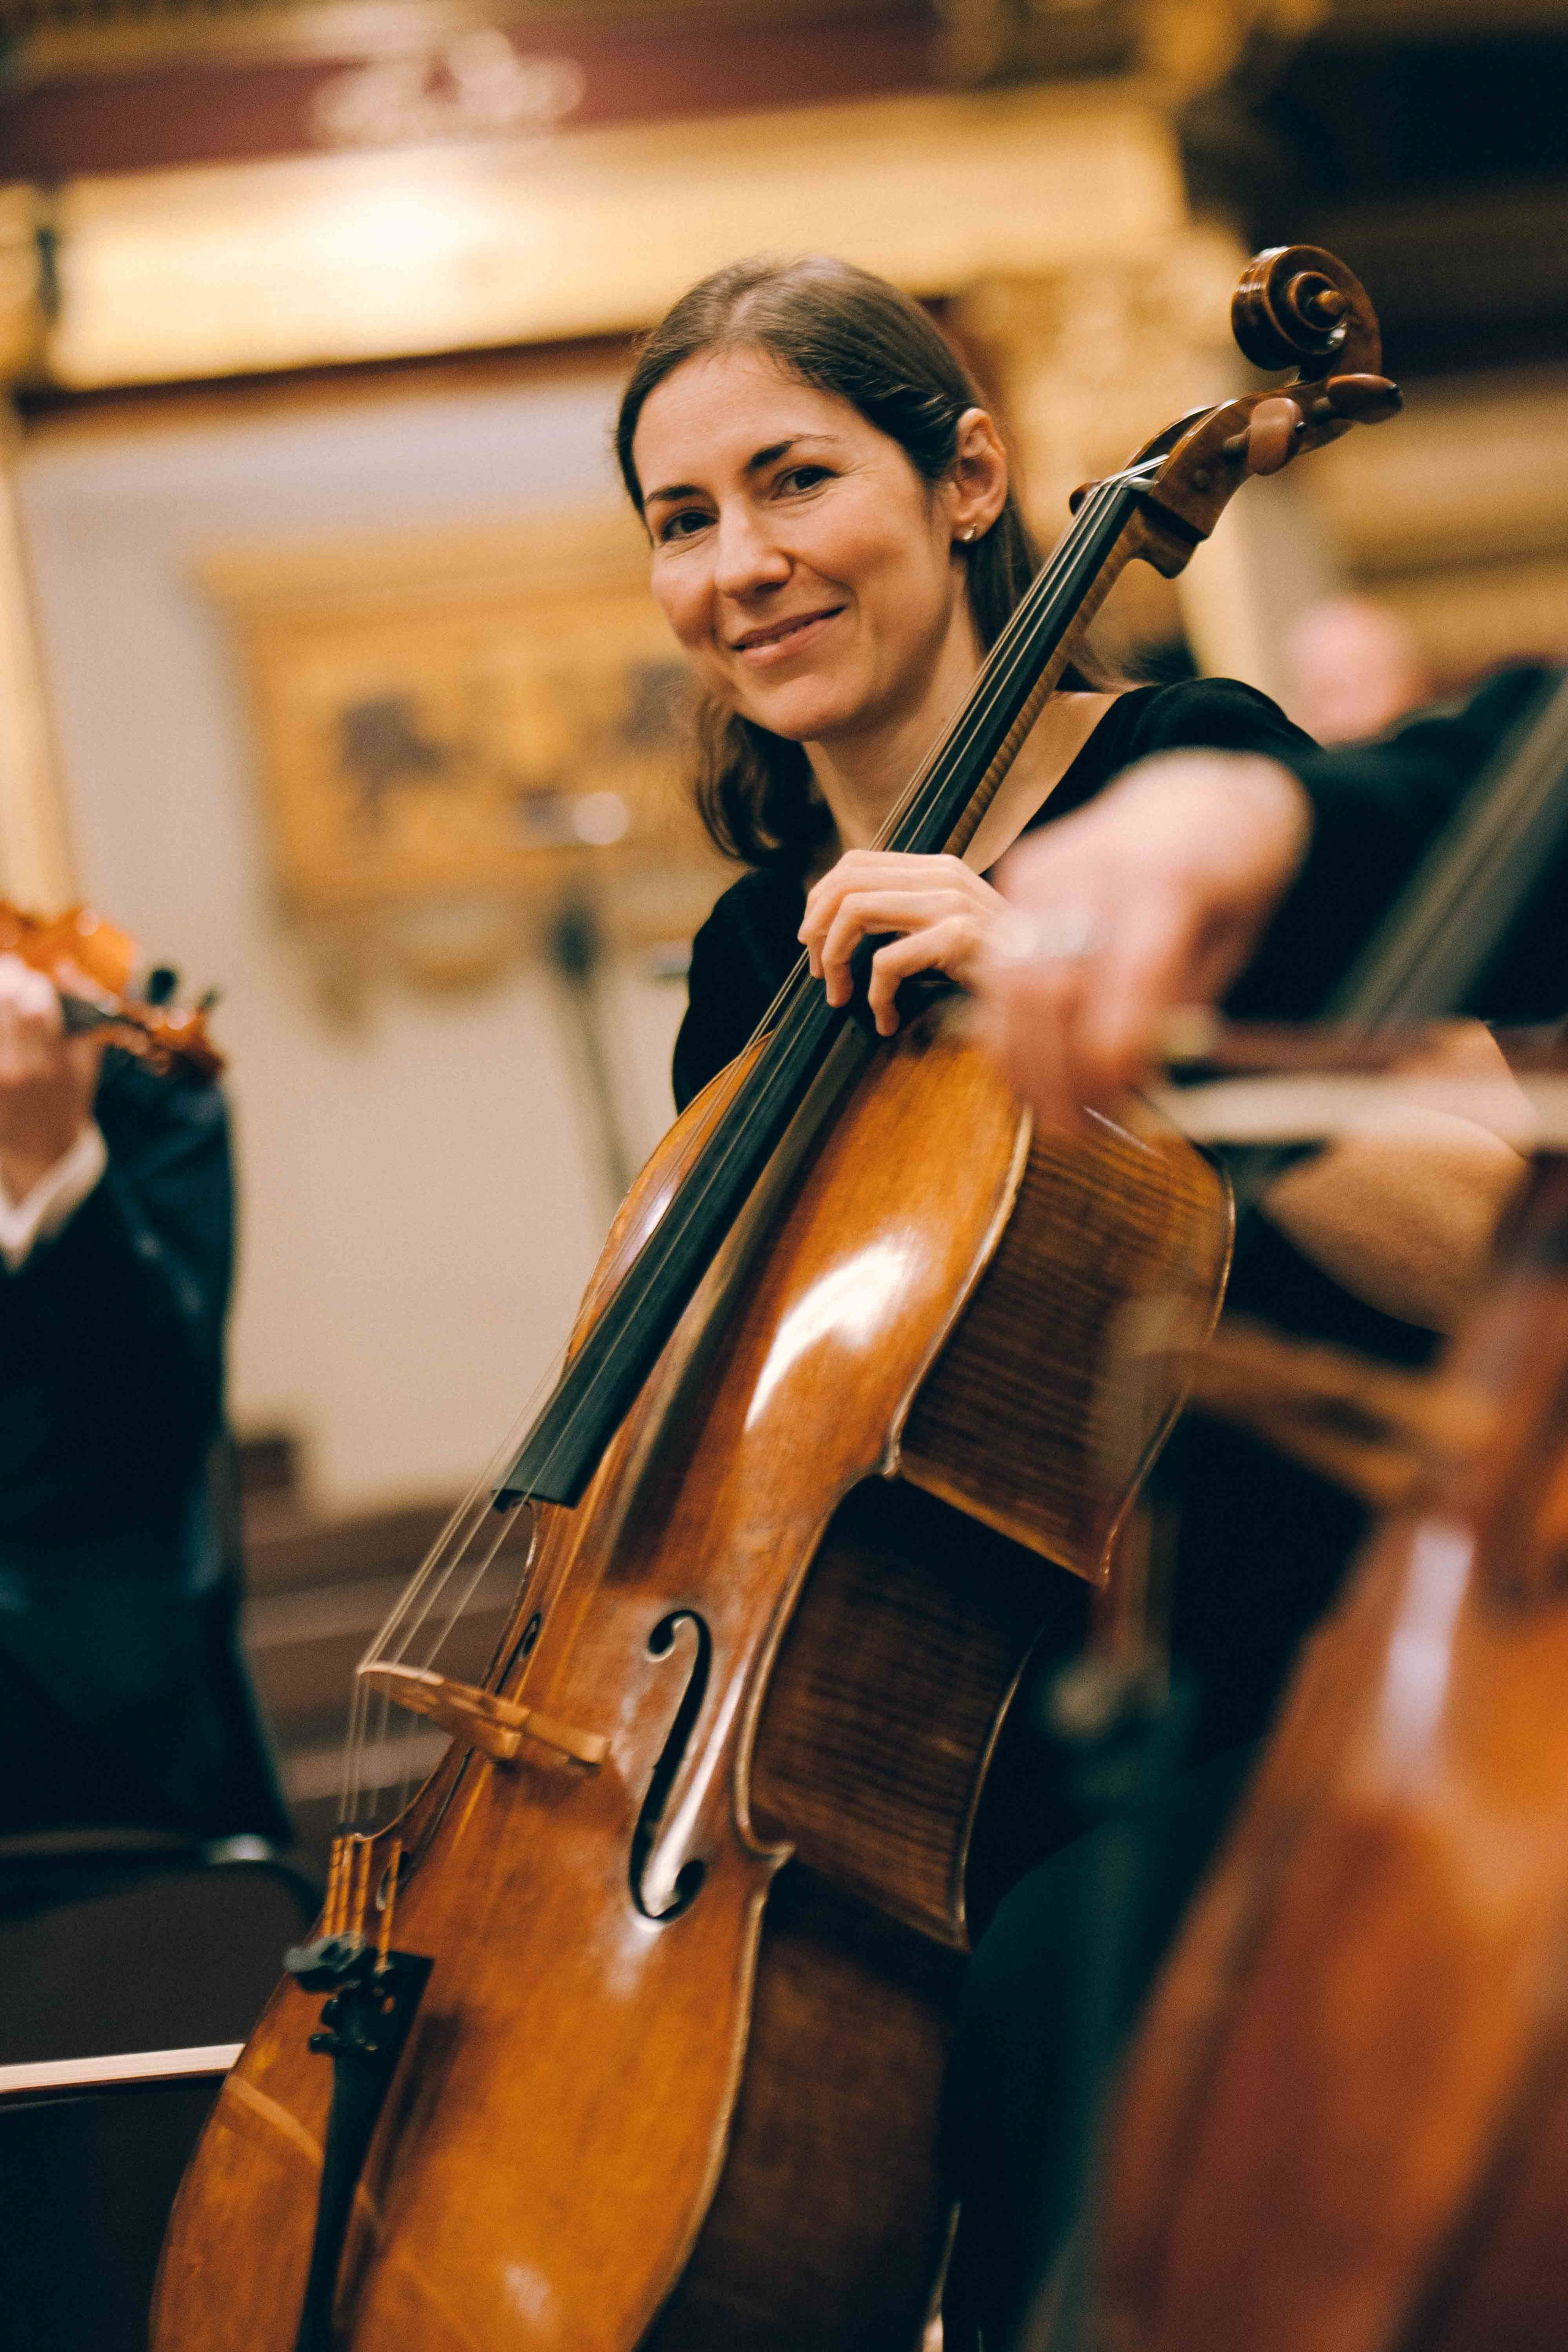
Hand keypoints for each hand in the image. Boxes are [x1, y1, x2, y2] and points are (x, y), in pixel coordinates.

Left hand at [0, 953, 102, 1202]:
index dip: (35, 984)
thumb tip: (66, 970)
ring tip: (2, 988)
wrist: (40, 1151)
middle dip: (7, 978)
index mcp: (53, 1064)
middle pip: (4, 1003)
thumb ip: (84, 1017)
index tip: (36, 982)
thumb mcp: (86, 1064)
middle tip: (10, 972)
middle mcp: (20, 1069)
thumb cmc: (66, 1100)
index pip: (37, 1004)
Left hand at [799, 849, 1009, 1036]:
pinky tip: (887, 1020)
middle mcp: (943, 876)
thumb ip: (909, 916)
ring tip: (842, 995)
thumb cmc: (1000, 971)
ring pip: (855, 911)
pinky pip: (886, 961)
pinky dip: (874, 996)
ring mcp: (953, 904)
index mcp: (938, 868)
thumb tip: (842, 925)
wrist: (1058, 989)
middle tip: (818, 972)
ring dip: (834, 960)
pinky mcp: (960, 938)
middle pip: (845, 881)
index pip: (854, 863)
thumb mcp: (950, 930)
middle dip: (817, 929)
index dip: (820, 901)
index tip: (814, 941)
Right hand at [973, 751, 1312, 1126]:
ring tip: (1043, 1109)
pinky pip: (998, 962)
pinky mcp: (1020, 872)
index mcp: (1171, 882)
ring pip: (1009, 982)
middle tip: (1072, 1130)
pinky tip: (1025, 1063)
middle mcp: (1098, 869)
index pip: (1128, 985)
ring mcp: (1050, 867)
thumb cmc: (1229, 883)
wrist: (1198, 799)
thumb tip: (1132, 1085)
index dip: (1115, 1060)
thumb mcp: (1233, 947)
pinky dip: (1006, 1021)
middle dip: (1055, 1073)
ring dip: (1020, 1058)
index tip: (1119, 1112)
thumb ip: (1181, 1011)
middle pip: (1052, 989)